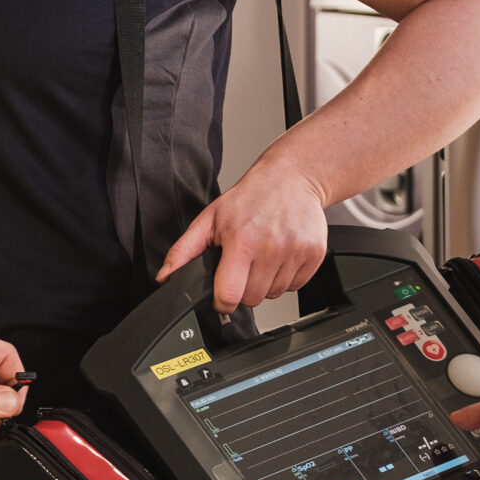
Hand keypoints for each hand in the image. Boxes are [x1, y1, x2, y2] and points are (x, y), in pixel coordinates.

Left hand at [157, 153, 330, 312]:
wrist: (291, 179)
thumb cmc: (250, 199)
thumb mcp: (209, 219)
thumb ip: (184, 251)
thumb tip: (165, 276)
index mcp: (242, 240)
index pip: (229, 295)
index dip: (222, 300)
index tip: (222, 292)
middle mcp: (271, 247)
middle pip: (252, 299)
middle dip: (244, 289)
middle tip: (244, 264)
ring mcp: (296, 251)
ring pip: (275, 294)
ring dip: (266, 282)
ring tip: (263, 255)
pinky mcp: (314, 254)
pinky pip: (296, 286)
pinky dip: (286, 277)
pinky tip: (280, 255)